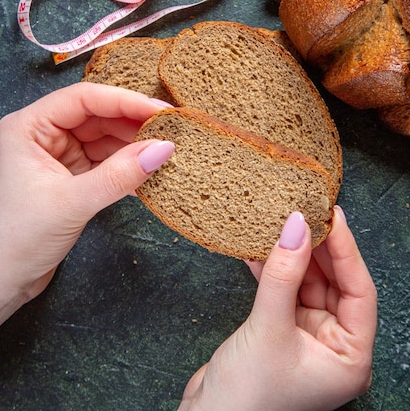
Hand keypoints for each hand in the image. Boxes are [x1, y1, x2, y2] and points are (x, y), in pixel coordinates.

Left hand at [0, 82, 174, 330]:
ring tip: (166, 152)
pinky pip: (106, 162)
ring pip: (105, 139)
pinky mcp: (70, 177)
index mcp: (29, 127)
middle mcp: (43, 134)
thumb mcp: (71, 203)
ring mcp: (57, 155)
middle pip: (98, 116)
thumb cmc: (16, 240)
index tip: (160, 111)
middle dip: (134, 124)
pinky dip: (127, 166)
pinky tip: (149, 170)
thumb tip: (162, 148)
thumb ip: (119, 175)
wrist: (0, 282)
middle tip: (171, 131)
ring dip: (134, 146)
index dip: (125, 101)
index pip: (84, 99)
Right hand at [179, 207, 376, 410]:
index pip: (359, 292)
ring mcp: (308, 338)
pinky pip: (285, 291)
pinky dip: (273, 271)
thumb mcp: (269, 328)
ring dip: (292, 256)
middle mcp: (335, 348)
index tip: (332, 217)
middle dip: (318, 249)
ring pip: (307, 284)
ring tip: (281, 224)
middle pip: (335, 284)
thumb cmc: (246, 395)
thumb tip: (298, 226)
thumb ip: (284, 274)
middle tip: (304, 213)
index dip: (347, 251)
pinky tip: (258, 250)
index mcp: (350, 358)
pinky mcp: (283, 331)